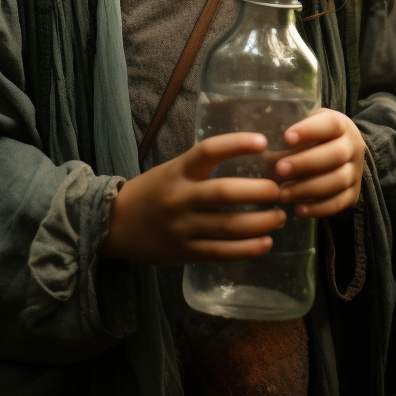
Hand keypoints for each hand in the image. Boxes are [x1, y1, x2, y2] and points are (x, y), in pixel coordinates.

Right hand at [98, 133, 285, 265]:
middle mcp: (180, 197)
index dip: (236, 144)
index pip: (208, 151)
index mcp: (178, 171)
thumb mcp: (172, 170)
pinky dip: (248, 248)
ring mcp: (182, 227)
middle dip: (258, 192)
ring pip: (229, 227)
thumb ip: (202, 168)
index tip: (263, 142)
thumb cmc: (152, 192)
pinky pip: (222, 252)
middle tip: (279, 190)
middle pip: (224, 193)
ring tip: (280, 217)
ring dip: (260, 222)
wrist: (115, 224)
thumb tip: (248, 160)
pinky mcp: (185, 252)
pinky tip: (266, 242)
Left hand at [272, 109, 364, 217]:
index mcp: (340, 124)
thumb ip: (290, 131)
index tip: (286, 138)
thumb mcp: (308, 124)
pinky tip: (298, 210)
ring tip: (282, 194)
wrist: (346, 153)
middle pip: (335, 155)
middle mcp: (352, 147)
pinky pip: (338, 204)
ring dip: (307, 189)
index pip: (330, 124)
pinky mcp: (353, 195)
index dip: (309, 130)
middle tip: (279, 170)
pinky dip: (318, 208)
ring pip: (337, 181)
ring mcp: (355, 173)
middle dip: (305, 163)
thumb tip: (256, 147)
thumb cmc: (316, 136)